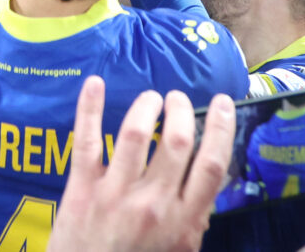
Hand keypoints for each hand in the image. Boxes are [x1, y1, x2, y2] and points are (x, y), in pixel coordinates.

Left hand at [46, 78, 233, 251]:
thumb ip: (194, 222)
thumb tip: (206, 188)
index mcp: (182, 221)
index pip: (211, 166)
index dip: (220, 128)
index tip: (222, 103)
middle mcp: (153, 205)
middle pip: (177, 142)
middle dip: (181, 110)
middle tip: (178, 100)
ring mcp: (116, 194)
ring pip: (135, 134)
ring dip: (147, 106)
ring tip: (151, 99)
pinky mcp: (82, 189)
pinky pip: (87, 141)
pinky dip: (89, 107)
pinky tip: (94, 83)